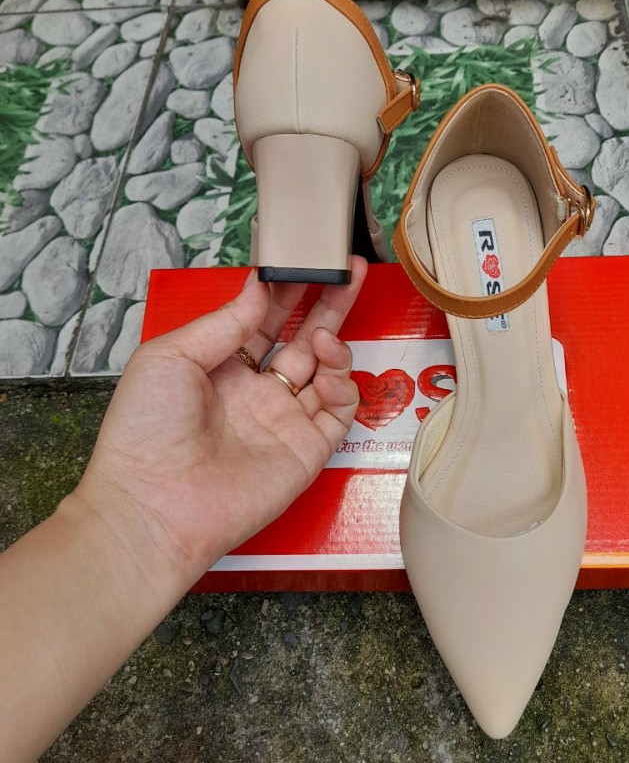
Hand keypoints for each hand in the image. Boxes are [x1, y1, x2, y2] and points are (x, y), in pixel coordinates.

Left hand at [74, 259, 366, 585]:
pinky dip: (342, 384)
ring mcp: (282, 420)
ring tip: (324, 331)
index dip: (284, 288)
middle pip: (302, 336)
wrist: (154, 507)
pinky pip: (339, 411)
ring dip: (333, 342)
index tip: (303, 256)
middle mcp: (254, 391)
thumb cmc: (145, 432)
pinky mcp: (306, 451)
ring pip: (325, 370)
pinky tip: (327, 367)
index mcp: (219, 367)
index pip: (262, 318)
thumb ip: (224, 322)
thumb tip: (259, 288)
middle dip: (327, 302)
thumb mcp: (170, 356)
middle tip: (348, 268)